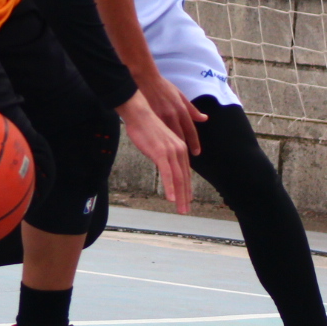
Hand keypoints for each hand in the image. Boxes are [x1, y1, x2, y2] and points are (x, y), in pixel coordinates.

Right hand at [117, 91, 193, 213]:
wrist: (139, 114)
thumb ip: (165, 152)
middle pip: (184, 178)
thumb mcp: (160, 141)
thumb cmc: (147, 126)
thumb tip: (163, 161)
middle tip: (185, 210)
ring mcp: (170, 153)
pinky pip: (166, 174)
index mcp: (180, 148)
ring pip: (178, 179)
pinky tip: (170, 198)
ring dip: (179, 196)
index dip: (186, 188)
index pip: (185, 173)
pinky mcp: (160, 154)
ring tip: (180, 209)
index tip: (186, 199)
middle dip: (185, 196)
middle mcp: (179, 151)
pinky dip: (169, 187)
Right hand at [138, 72, 204, 154]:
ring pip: (168, 136)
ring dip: (173, 148)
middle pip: (181, 136)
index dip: (194, 143)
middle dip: (185, 149)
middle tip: (187, 161)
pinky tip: (160, 150)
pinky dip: (160, 141)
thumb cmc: (163, 87)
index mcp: (181, 109)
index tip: (196, 153)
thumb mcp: (180, 95)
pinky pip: (157, 132)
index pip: (190, 130)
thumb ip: (192, 109)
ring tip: (175, 158)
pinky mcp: (150, 118)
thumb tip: (204, 118)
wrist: (146, 79)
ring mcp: (161, 117)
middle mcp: (173, 115)